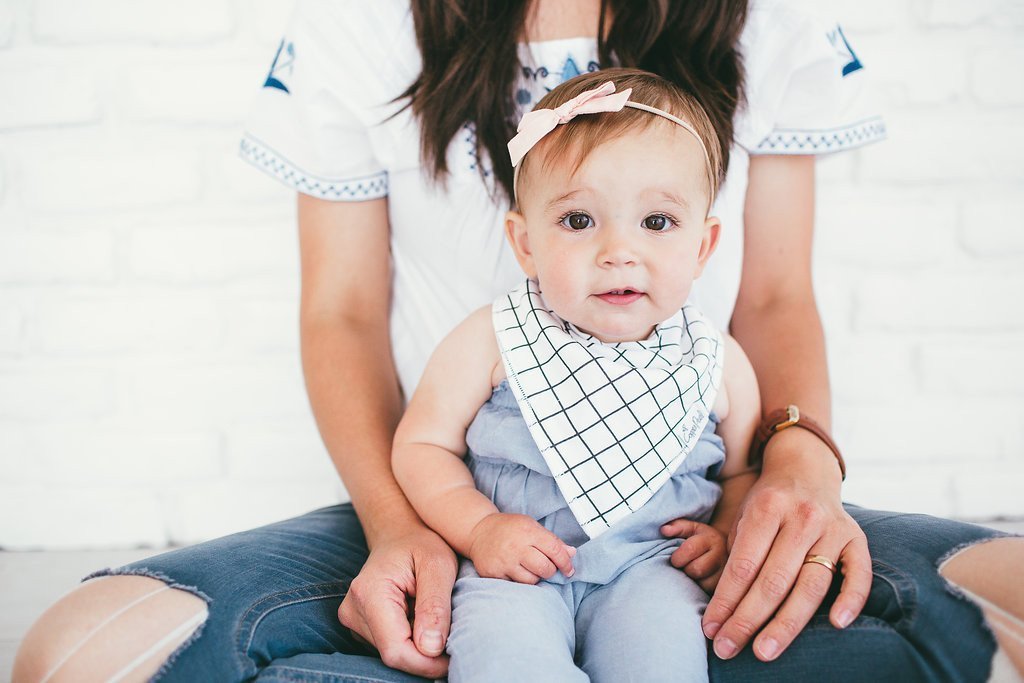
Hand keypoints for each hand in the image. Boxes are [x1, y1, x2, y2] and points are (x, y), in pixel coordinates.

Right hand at [338, 522, 457, 677]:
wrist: (399, 533)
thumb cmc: (421, 544)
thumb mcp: (438, 565)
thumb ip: (435, 605)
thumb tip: (431, 648)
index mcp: (369, 594)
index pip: (396, 650)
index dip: (426, 663)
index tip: (453, 656)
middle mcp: (353, 609)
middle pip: (393, 654)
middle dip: (425, 654)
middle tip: (452, 635)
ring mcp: (352, 618)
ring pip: (392, 653)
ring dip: (418, 646)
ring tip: (434, 619)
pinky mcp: (359, 624)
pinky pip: (388, 645)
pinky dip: (410, 639)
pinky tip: (420, 619)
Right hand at [468, 513, 576, 583]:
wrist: (478, 530)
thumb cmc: (509, 529)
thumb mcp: (531, 526)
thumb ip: (552, 540)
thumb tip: (572, 553)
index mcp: (528, 531)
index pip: (555, 550)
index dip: (566, 563)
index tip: (569, 570)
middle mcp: (515, 546)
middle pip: (545, 568)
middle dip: (550, 571)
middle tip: (545, 567)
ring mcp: (503, 561)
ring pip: (531, 580)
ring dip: (534, 577)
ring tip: (528, 568)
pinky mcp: (493, 573)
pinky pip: (515, 585)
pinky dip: (518, 580)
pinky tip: (514, 570)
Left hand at [661, 519, 727, 593]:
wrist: (727, 552)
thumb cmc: (701, 540)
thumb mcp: (691, 529)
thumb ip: (678, 527)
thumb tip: (664, 530)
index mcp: (711, 539)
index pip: (690, 549)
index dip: (678, 557)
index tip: (675, 559)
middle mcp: (722, 556)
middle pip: (696, 569)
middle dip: (685, 569)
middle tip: (684, 567)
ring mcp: (727, 574)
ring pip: (703, 584)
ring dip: (693, 581)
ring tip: (693, 574)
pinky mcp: (726, 587)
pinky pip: (709, 593)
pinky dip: (700, 590)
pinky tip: (700, 582)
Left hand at [700, 430, 870, 661]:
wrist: (805, 469)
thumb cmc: (768, 503)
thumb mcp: (744, 517)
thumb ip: (738, 555)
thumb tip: (722, 608)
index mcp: (767, 508)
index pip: (743, 565)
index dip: (726, 601)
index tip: (711, 628)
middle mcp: (801, 517)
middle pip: (773, 580)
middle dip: (747, 619)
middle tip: (728, 648)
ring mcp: (832, 528)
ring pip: (810, 584)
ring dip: (785, 624)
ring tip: (764, 650)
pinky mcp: (857, 537)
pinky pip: (859, 573)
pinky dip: (851, 599)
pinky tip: (836, 624)